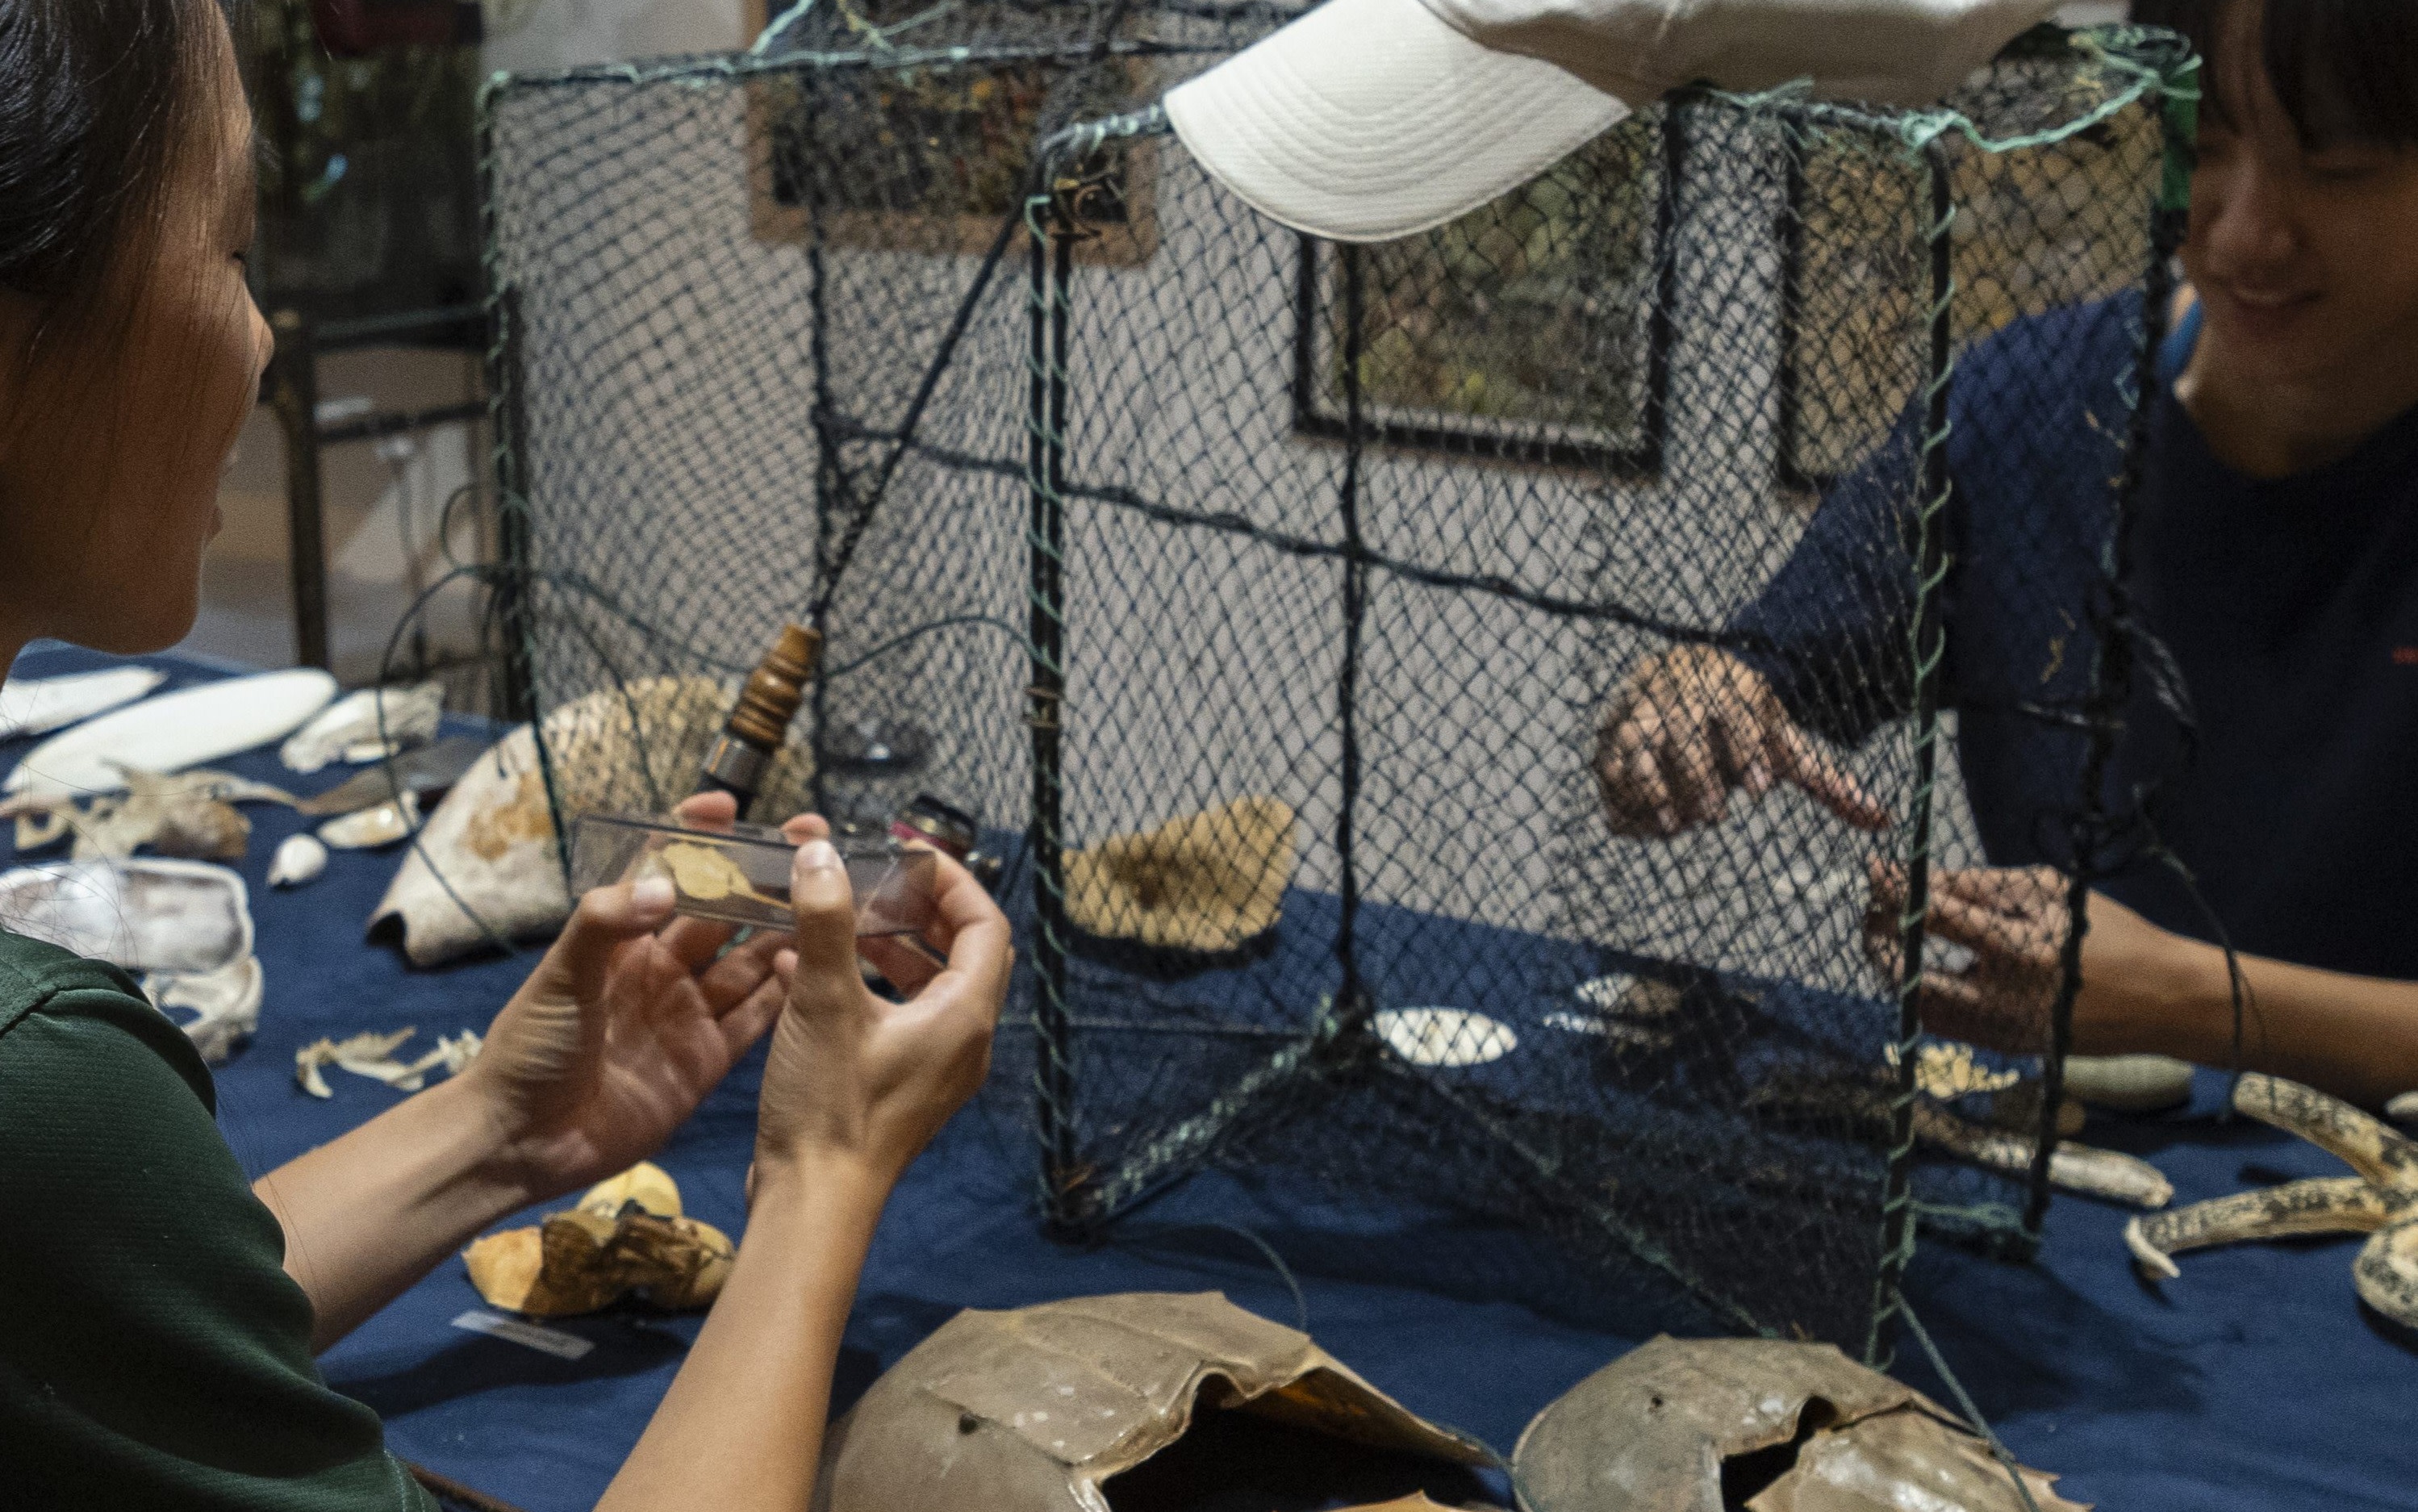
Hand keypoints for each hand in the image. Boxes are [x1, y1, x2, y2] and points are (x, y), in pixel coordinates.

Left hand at [459, 791, 818, 1201]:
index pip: (661, 872)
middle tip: (807, 846)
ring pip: (748, 961)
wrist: (523, 1142)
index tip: (728, 806)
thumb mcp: (560, 976)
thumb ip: (606, 924)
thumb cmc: (530, 1050)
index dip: (694, 837)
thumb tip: (666, 884)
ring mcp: (687, 1014)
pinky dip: (785, 993)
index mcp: (621, 940)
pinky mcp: (707, 1060)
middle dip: (760, 878)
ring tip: (830, 899)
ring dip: (784, 932)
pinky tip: (817, 967)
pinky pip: (756, 1019)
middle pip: (721, 913)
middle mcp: (660, 970)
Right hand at [754, 838, 1011, 1189]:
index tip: (907, 853)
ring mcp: (933, 1068)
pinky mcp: (899, 1088)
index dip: (952, 881)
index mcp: (966, 1014)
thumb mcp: (825, 1003)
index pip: (986, 924)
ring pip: (924, 986)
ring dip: (885, 947)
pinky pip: (894, 1020)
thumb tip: (822, 853)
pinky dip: (861, 988)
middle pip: (961, 953)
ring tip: (838, 918)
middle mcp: (963, 1041)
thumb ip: (826, 922)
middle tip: (875, 880)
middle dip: (919, 910)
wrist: (813, 1203)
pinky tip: (800, 970)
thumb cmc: (830, 1109)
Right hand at [1595, 644, 1889, 837]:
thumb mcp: (1784, 742)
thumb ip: (1825, 780)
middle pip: (1681, 727)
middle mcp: (1678, 693)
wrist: (1684, 674)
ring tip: (1673, 826)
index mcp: (1727, 685)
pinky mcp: (1609, 733)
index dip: (1747, 747)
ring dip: (1649, 786)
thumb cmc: (1741, 719)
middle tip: (1714, 817)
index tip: (1761, 791)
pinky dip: (1617, 795)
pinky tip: (1639, 826)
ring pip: (1632, 742)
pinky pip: (1604, 763)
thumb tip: (1883, 819)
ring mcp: (1638, 711)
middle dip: (1696, 774)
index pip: (1736, 709)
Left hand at [1862, 861, 2189, 1053]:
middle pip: (1907, 971)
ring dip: (1893, 970)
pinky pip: (1943, 1025)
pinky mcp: (2003, 1049)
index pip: (1932, 914)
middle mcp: (2002, 996)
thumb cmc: (2109, 933)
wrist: (2162, 1000)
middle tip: (1875, 911)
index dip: (1893, 889)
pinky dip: (1922, 996)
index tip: (1874, 870)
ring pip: (1916, 1005)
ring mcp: (2000, 1030)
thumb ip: (1983, 886)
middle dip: (1879, 937)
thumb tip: (1923, 878)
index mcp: (2017, 947)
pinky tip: (1922, 969)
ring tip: (1892, 939)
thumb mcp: (2051, 893)